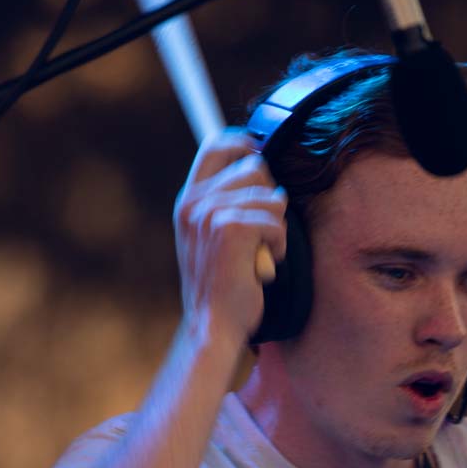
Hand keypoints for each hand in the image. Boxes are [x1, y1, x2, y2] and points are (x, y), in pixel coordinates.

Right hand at [172, 129, 288, 345]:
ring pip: (271, 197)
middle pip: (255, 168)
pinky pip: (275, 222)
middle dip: (270, 199)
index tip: (259, 153)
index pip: (215, 146)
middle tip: (260, 234)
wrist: (211, 325)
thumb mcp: (213, 238)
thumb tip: (261, 170)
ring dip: (276, 228)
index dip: (244, 142)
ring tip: (259, 254)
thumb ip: (228, 204)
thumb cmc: (220, 286)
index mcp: (188, 201)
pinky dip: (278, 246)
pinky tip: (262, 266)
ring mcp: (210, 214)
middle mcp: (194, 203)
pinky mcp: (231, 229)